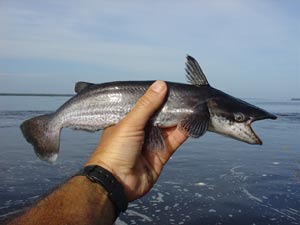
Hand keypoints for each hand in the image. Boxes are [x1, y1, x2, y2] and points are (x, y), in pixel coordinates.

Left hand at [85, 80, 187, 200]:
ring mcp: (152, 142)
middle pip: (160, 116)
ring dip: (180, 119)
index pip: (147, 105)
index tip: (173, 87)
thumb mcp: (130, 123)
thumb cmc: (115, 150)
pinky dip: (183, 132)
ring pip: (169, 127)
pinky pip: (174, 141)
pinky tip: (192, 122)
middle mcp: (141, 130)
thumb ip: (147, 105)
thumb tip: (160, 84)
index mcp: (129, 120)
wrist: (115, 182)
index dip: (159, 97)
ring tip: (193, 107)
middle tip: (187, 97)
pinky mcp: (161, 155)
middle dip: (172, 108)